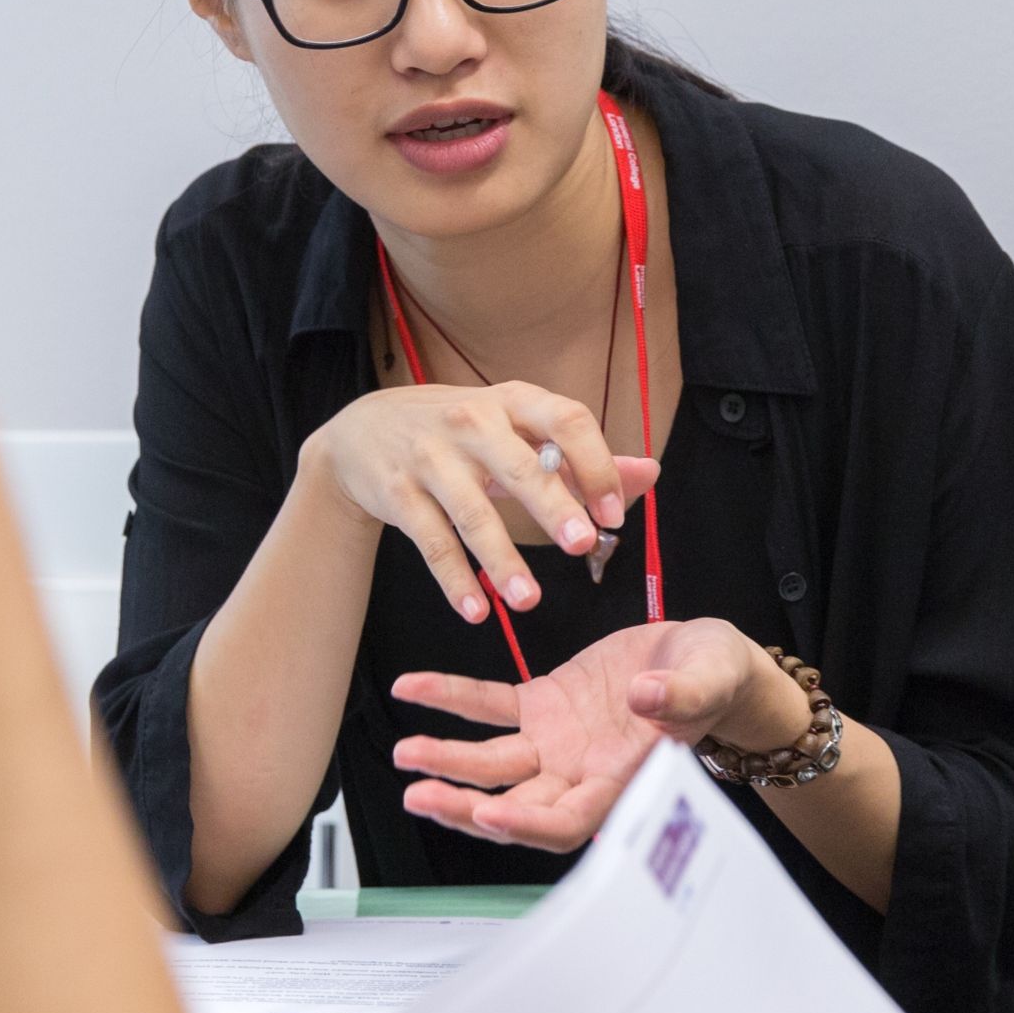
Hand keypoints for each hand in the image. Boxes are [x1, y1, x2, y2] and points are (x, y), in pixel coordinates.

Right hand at [303, 382, 658, 623]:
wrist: (363, 431)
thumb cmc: (460, 433)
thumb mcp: (517, 428)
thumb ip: (581, 455)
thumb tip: (650, 473)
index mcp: (512, 402)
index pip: (565, 419)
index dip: (595, 463)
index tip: (614, 512)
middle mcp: (471, 422)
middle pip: (520, 466)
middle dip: (553, 505)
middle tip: (582, 544)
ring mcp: (430, 457)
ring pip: (471, 513)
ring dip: (502, 559)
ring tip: (530, 600)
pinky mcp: (397, 494)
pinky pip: (432, 542)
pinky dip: (455, 579)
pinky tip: (477, 611)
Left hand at [391, 619, 806, 850]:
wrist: (702, 656)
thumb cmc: (715, 677)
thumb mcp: (710, 677)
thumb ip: (681, 694)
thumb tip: (648, 697)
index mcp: (622, 777)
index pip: (567, 820)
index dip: (527, 824)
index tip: (491, 814)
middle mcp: (580, 771)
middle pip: (515, 804)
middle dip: (465, 805)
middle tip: (421, 795)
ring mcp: (556, 742)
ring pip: (493, 763)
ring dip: (448, 760)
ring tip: (407, 753)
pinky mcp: (543, 705)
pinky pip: (489, 705)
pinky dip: (450, 698)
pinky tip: (412, 688)